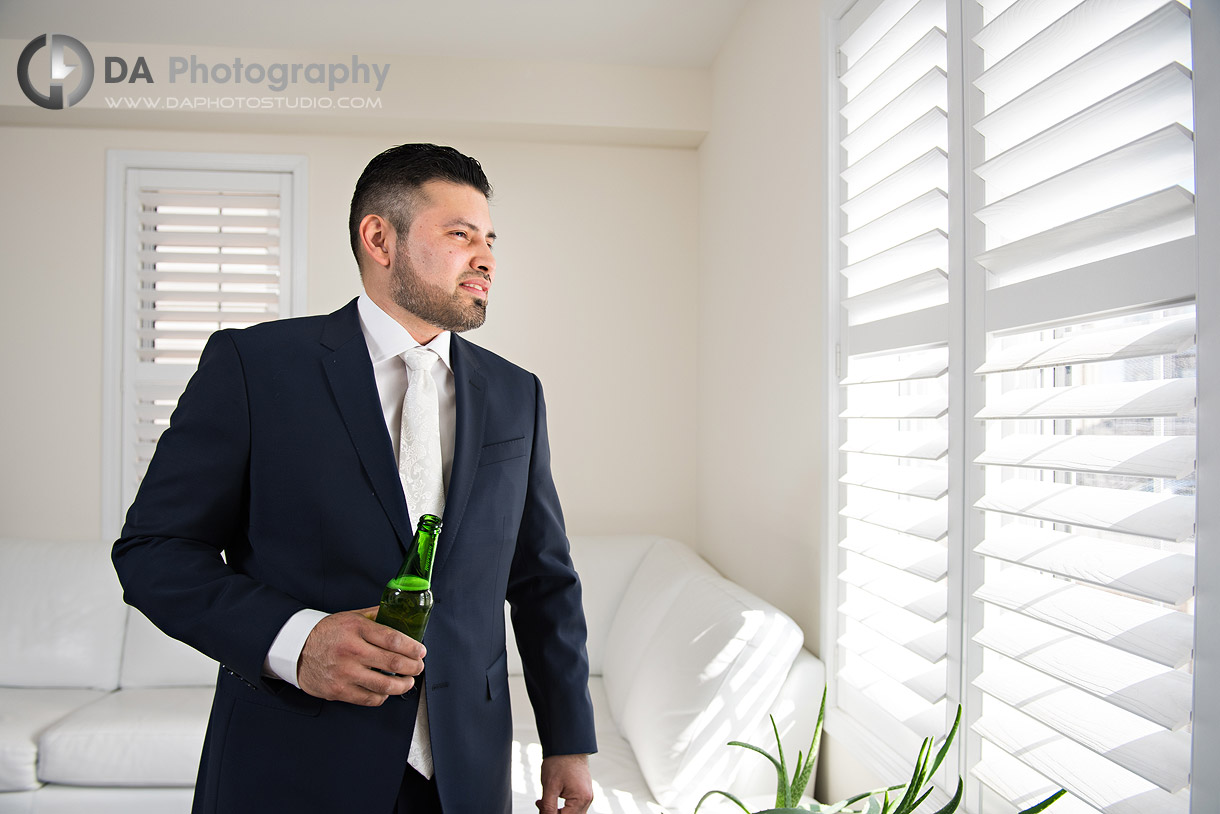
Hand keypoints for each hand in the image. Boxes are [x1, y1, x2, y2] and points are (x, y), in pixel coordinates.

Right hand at [296, 606, 424, 705]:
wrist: (296, 650)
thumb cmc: (327, 633)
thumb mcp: (351, 617)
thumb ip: (376, 616)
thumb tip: (401, 614)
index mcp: (356, 629)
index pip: (393, 639)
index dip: (412, 647)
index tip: (421, 651)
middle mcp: (351, 650)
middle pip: (393, 663)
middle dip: (413, 667)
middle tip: (419, 666)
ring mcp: (344, 672)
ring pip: (384, 685)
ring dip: (403, 685)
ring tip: (408, 681)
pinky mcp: (338, 690)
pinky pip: (369, 698)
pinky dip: (383, 696)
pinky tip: (386, 690)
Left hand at [536, 753, 592, 813]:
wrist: (567, 745)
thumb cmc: (560, 761)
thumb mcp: (550, 786)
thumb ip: (548, 807)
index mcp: (581, 798)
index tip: (540, 807)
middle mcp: (587, 798)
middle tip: (541, 804)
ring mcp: (587, 795)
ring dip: (559, 811)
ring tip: (545, 800)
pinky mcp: (584, 792)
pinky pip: (574, 807)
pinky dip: (563, 806)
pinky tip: (553, 798)